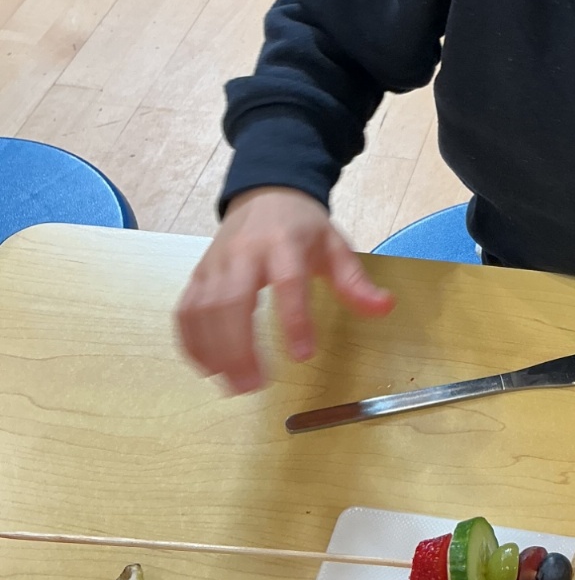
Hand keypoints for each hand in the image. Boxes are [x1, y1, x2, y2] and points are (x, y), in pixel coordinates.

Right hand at [175, 188, 394, 392]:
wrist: (265, 193)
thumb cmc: (302, 226)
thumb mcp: (336, 246)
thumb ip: (356, 282)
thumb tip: (385, 308)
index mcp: (285, 243)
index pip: (288, 281)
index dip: (294, 320)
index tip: (302, 356)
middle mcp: (244, 253)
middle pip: (232, 300)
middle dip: (239, 347)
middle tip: (254, 386)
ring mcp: (215, 264)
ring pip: (203, 309)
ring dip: (214, 351)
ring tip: (234, 386)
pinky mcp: (198, 275)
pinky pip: (185, 311)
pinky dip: (190, 343)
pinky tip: (208, 369)